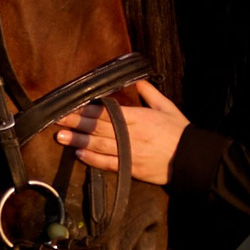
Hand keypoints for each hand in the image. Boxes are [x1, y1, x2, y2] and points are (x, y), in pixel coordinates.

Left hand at [53, 79, 187, 186]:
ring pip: (98, 146)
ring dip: (78, 141)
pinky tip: (79, 155)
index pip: (106, 112)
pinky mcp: (132, 169)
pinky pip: (108, 164)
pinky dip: (92, 160)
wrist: (192, 159)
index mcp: (138, 118)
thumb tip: (138, 80)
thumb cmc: (180, 132)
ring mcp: (130, 153)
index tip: (70, 106)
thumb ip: (150, 93)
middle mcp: (130, 135)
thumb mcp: (167, 107)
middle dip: (76, 123)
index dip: (86, 110)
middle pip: (97, 128)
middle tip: (57, 120)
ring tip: (61, 137)